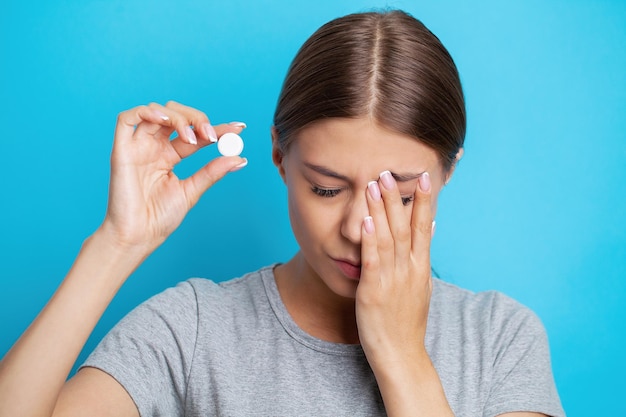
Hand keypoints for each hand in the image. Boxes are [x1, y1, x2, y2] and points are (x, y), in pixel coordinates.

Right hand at [102, 101, 246, 251]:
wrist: (138, 237)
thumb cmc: (159, 218)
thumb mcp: (192, 191)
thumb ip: (212, 172)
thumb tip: (239, 158)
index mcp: (168, 156)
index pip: (194, 134)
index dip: (216, 128)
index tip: (239, 129)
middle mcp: (153, 147)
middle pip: (176, 115)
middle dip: (197, 119)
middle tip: (213, 136)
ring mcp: (137, 147)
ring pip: (156, 111)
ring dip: (179, 117)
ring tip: (194, 137)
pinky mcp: (121, 150)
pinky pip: (126, 119)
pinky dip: (147, 112)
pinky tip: (166, 121)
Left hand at [356, 170, 433, 367]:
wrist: (402, 355)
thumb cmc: (407, 321)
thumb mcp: (421, 286)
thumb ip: (422, 256)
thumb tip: (432, 227)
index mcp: (420, 267)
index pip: (424, 226)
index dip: (424, 201)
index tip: (424, 176)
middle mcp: (409, 269)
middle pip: (405, 226)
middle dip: (397, 197)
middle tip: (389, 171)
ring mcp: (393, 279)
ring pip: (388, 237)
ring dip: (382, 209)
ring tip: (375, 184)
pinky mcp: (374, 290)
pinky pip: (373, 260)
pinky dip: (371, 239)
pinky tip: (368, 220)